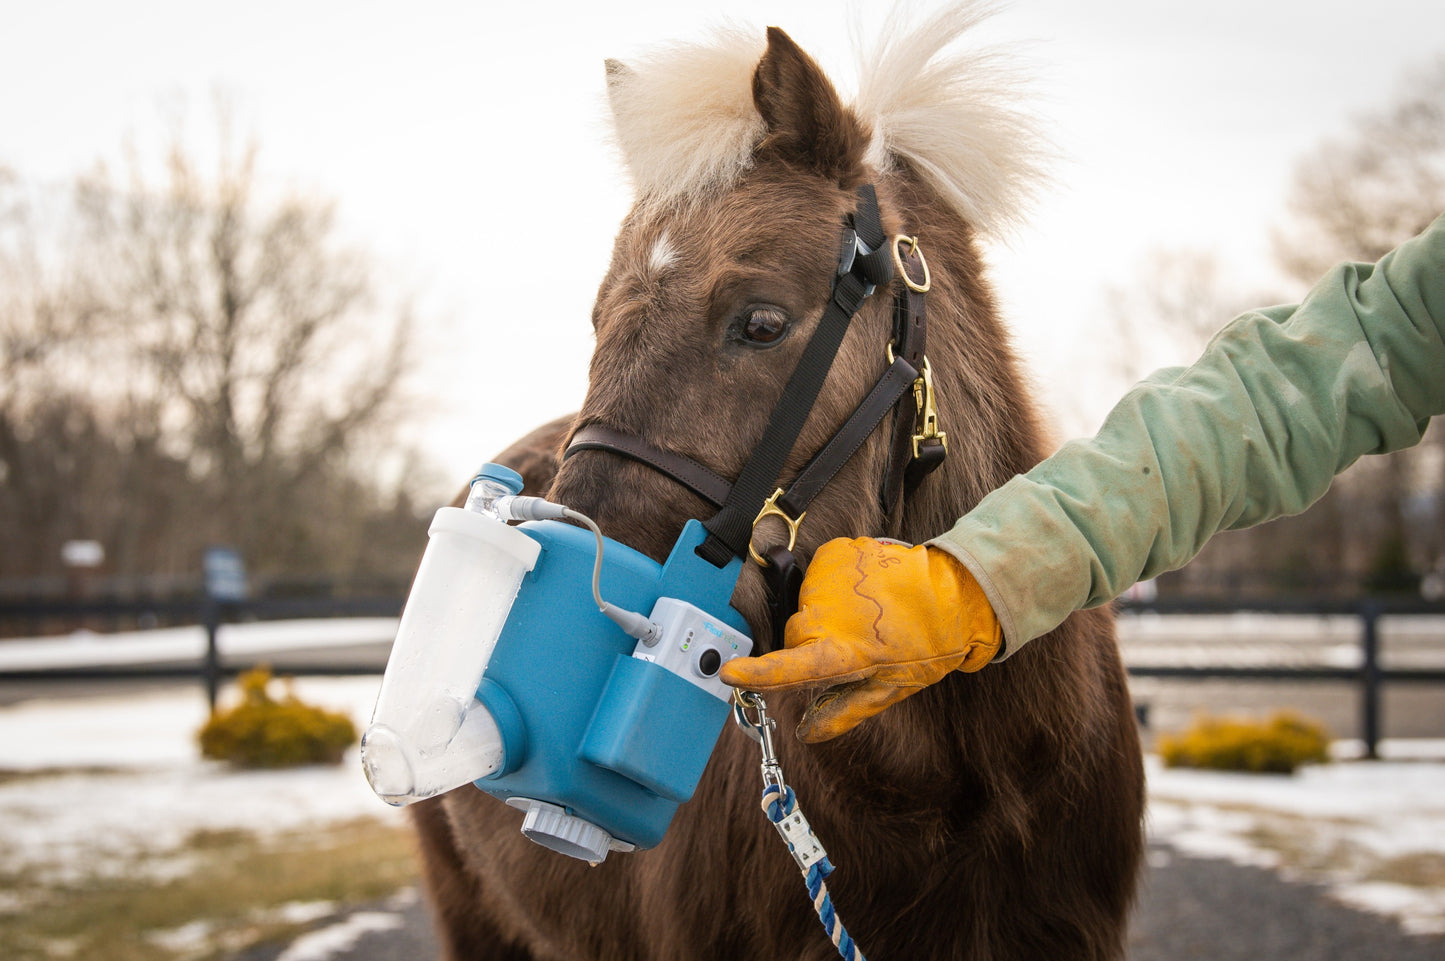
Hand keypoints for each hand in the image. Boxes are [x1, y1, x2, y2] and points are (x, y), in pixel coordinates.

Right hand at [720, 537, 1000, 741]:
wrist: (954, 594)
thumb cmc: (923, 647)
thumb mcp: (886, 689)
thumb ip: (841, 711)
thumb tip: (807, 733)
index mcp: (841, 654)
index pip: (788, 667)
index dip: (757, 673)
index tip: (730, 673)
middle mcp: (829, 616)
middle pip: (795, 634)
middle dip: (813, 642)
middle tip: (854, 642)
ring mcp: (831, 581)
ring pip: (807, 604)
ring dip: (828, 611)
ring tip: (867, 613)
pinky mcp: (836, 553)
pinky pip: (818, 575)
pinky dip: (834, 584)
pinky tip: (864, 590)